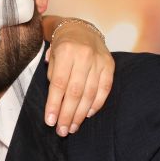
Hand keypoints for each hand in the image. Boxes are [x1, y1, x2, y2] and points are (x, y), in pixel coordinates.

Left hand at [45, 18, 113, 136]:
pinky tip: (88, 115)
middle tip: (61, 131)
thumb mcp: (51, 56)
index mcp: (65, 51)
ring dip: (81, 114)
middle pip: (75, 92)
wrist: (81, 29)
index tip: (50, 121)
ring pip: (90, 93)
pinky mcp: (110, 65)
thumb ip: (53, 78)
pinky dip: (96, 104)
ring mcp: (99, 60)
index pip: (59, 84)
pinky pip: (104, 89)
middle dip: (67, 114)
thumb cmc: (62, 46)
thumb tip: (55, 106)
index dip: (54, 104)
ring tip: (72, 127)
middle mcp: (84, 55)